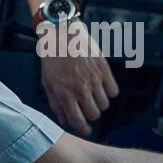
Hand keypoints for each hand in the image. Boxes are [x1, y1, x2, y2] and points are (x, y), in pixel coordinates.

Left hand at [39, 20, 119, 135]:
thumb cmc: (52, 59)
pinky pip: (114, 91)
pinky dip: (109, 92)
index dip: (84, 129)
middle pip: (95, 115)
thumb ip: (56, 104)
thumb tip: (66, 122)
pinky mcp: (104, 69)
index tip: (86, 129)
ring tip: (93, 95)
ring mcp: (94, 79)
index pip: (79, 122)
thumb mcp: (48, 83)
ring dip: (100, 103)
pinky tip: (101, 87)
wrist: (61, 33)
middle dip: (91, 115)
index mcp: (65, 94)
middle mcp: (81, 89)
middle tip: (87, 108)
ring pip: (105, 104)